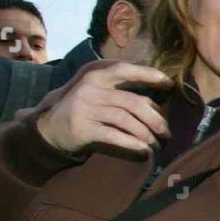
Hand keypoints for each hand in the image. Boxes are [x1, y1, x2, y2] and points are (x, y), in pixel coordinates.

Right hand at [35, 62, 172, 155]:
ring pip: (126, 120)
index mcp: (96, 75)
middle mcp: (90, 88)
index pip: (124, 70)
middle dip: (155, 119)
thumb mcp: (98, 91)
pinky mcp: (82, 128)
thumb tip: (159, 92)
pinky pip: (114, 136)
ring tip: (157, 144)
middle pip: (133, 102)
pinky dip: (133, 144)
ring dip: (147, 134)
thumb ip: (120, 88)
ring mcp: (85, 108)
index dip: (148, 75)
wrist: (50, 127)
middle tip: (166, 132)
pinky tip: (144, 151)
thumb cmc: (85, 109)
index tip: (168, 84)